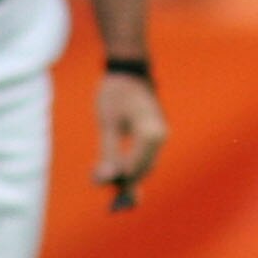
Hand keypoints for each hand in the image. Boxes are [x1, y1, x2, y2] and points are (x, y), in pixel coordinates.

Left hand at [91, 69, 166, 197]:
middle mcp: (160, 135)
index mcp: (150, 132)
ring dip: (126, 175)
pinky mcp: (155, 135)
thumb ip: (108, 152)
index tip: (98, 181)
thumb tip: (106, 180)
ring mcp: (160, 135)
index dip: (118, 179)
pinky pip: (144, 156)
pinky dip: (130, 165)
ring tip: (104, 181)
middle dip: (122, 180)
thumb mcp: (107, 123)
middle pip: (142, 169)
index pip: (135, 167)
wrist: (128, 70)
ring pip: (144, 165)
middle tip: (100, 187)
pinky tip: (115, 171)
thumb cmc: (116, 93)